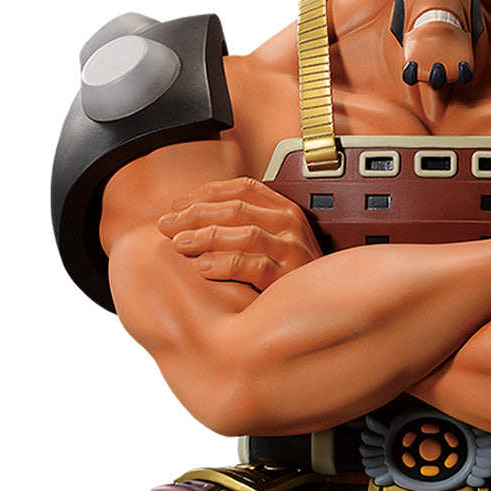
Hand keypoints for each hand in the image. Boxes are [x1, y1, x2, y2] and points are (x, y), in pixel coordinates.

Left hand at [158, 177, 322, 291]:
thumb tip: (196, 216)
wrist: (324, 302)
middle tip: (166, 225)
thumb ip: (246, 224)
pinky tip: (203, 267)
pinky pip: (254, 266)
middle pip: (236, 209)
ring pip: (244, 234)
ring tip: (180, 243)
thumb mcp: (274, 239)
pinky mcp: (290, 276)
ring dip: (206, 237)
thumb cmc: (291, 271)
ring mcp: (292, 249)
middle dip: (195, 215)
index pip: (241, 188)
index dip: (205, 193)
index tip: (178, 205)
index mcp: (284, 208)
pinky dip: (225, 264)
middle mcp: (291, 224)